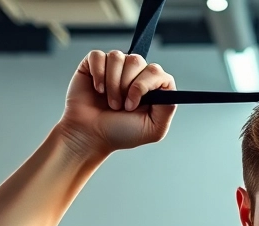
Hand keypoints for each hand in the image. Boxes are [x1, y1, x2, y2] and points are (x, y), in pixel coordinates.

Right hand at [58, 50, 177, 154]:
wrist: (90, 136)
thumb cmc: (120, 133)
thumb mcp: (153, 129)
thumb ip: (168, 108)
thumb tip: (169, 88)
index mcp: (150, 87)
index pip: (157, 72)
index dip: (144, 84)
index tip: (133, 104)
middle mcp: (134, 74)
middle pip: (137, 60)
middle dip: (126, 86)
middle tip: (119, 106)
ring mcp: (114, 67)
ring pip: (117, 56)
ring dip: (111, 83)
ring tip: (109, 101)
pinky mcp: (94, 64)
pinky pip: (98, 56)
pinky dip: (97, 74)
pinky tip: (97, 89)